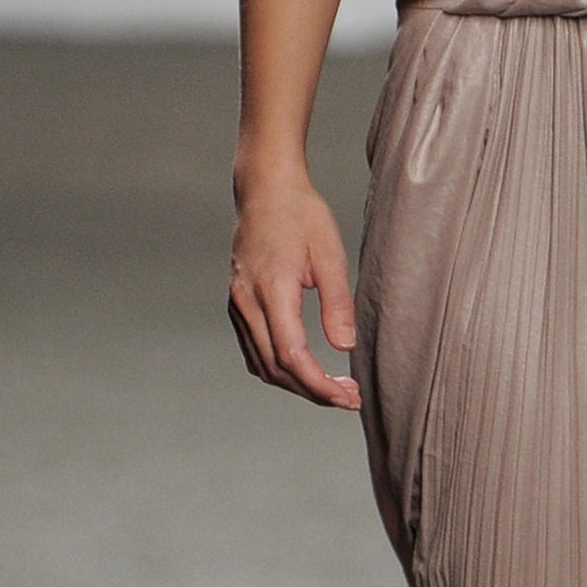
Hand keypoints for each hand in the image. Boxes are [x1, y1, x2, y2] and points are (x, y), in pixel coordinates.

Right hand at [228, 172, 361, 407]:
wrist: (264, 188)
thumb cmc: (300, 214)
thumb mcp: (330, 253)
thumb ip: (337, 302)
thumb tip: (345, 345)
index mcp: (271, 290)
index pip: (292, 355)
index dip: (319, 384)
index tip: (347, 396)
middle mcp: (247, 302)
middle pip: (275, 368)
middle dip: (312, 391)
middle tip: (348, 398)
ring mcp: (237, 304)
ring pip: (261, 364)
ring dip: (295, 383)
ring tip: (331, 388)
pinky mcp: (237, 303)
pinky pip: (253, 349)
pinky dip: (277, 367)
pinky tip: (303, 368)